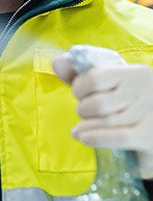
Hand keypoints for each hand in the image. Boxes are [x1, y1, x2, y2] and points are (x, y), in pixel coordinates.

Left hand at [52, 49, 152, 178]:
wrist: (150, 130)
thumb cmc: (125, 104)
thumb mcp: (105, 85)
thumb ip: (79, 73)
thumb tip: (57, 62)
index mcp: (135, 73)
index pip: (94, 77)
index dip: (79, 87)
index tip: (80, 94)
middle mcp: (146, 91)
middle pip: (98, 103)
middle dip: (84, 109)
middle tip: (85, 112)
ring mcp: (150, 114)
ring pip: (107, 121)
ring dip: (87, 126)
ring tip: (81, 128)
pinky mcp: (149, 137)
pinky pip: (119, 138)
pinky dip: (97, 138)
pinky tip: (84, 138)